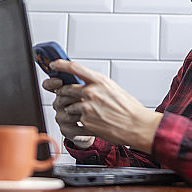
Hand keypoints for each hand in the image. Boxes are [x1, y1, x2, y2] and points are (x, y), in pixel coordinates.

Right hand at [42, 76, 94, 148]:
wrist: (99, 123)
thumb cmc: (94, 103)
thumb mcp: (91, 86)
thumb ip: (81, 76)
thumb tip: (77, 69)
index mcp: (62, 91)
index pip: (49, 85)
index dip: (52, 83)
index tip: (59, 81)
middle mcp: (59, 104)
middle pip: (60, 98)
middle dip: (74, 97)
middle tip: (84, 96)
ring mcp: (61, 117)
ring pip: (68, 112)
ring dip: (81, 111)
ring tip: (92, 110)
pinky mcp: (66, 130)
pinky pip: (73, 127)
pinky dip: (85, 125)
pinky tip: (93, 122)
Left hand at [46, 59, 162, 153]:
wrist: (137, 125)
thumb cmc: (130, 108)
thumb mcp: (115, 89)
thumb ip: (99, 85)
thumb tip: (88, 84)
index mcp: (100, 81)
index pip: (74, 68)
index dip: (61, 65)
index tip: (54, 65)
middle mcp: (91, 92)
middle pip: (66, 89)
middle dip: (63, 92)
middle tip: (64, 94)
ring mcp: (87, 108)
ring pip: (68, 106)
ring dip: (71, 109)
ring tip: (83, 112)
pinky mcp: (86, 122)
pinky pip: (74, 120)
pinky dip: (78, 121)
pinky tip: (87, 122)